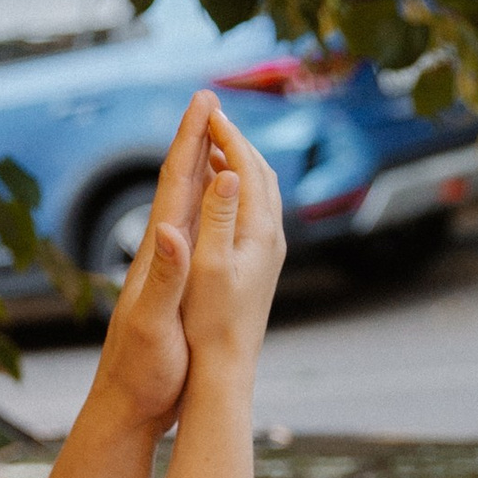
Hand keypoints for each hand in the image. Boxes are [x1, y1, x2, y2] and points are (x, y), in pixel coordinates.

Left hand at [84, 90, 216, 430]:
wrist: (126, 406)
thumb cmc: (142, 371)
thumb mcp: (154, 325)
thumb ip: (165, 279)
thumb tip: (169, 231)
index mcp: (156, 253)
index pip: (175, 184)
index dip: (189, 140)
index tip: (204, 100)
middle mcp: (158, 254)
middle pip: (177, 185)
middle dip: (194, 141)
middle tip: (210, 101)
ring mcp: (164, 270)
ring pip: (184, 207)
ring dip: (199, 170)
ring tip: (215, 141)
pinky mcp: (173, 289)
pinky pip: (191, 234)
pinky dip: (203, 211)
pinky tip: (209, 211)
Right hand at [180, 99, 284, 379]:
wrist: (226, 369)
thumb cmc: (209, 323)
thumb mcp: (208, 268)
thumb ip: (218, 218)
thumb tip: (226, 174)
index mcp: (258, 233)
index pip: (246, 168)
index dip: (226, 135)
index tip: (206, 109)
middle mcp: (271, 238)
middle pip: (260, 173)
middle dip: (237, 140)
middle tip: (212, 115)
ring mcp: (270, 251)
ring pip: (262, 191)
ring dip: (241, 161)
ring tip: (217, 143)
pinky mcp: (262, 264)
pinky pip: (256, 209)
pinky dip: (241, 187)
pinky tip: (222, 192)